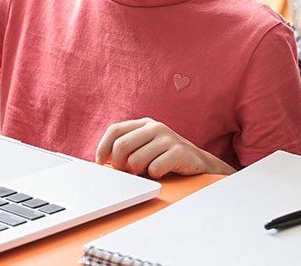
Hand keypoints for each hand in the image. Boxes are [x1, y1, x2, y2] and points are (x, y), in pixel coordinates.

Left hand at [95, 118, 235, 177]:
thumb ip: (126, 150)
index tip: (101, 163)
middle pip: (121, 146)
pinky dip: (155, 176)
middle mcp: (155, 126)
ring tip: (149, 171)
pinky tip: (163, 172)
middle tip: (128, 173)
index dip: (103, 148)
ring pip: (135, 161)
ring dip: (139, 172)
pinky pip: (154, 169)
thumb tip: (103, 163)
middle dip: (119, 165)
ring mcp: (167, 137)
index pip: (115, 130)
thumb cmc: (166, 158)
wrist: (199, 164)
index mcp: (144, 124)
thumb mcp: (145, 149)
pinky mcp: (178, 151)